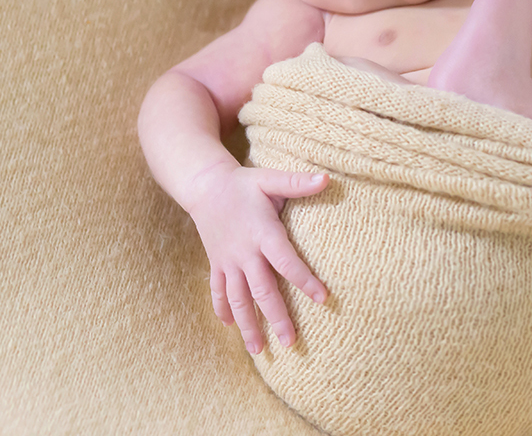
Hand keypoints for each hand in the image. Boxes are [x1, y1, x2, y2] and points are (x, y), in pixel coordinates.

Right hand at [183, 163, 329, 354]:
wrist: (204, 186)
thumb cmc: (244, 183)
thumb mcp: (270, 179)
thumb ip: (297, 183)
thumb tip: (327, 179)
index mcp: (262, 233)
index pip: (286, 262)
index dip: (304, 280)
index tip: (323, 299)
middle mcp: (244, 253)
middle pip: (262, 291)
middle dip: (276, 318)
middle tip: (291, 342)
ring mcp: (227, 261)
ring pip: (238, 299)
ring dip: (247, 325)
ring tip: (259, 350)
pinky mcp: (216, 263)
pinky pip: (218, 291)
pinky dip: (222, 309)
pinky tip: (229, 327)